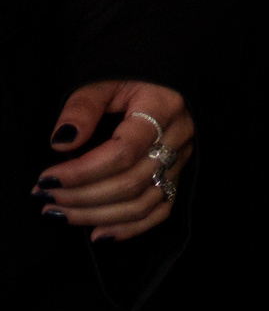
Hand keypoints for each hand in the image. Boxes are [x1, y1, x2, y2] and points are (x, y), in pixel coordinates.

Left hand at [33, 80, 192, 241]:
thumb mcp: (104, 80)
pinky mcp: (178, 173)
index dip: (83, 172)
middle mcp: (178, 136)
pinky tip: (99, 233)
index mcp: (162, 108)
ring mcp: (181, 158)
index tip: (47, 178)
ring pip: (144, 201)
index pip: (123, 152)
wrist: (162, 78)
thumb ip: (82, 107)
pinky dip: (130, 228)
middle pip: (132, 181)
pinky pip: (161, 209)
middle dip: (82, 196)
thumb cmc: (131, 77)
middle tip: (46, 197)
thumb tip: (62, 142)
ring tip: (60, 212)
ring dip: (97, 215)